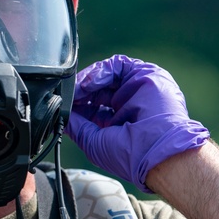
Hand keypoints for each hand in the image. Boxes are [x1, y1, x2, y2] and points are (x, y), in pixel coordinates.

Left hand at [66, 55, 208, 191]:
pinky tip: (90, 83)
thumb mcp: (93, 141)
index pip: (93, 107)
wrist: (156, 148)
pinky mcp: (145, 74)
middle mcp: (129, 106)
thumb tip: (62, 115)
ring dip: (89, 80)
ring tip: (78, 89)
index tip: (64, 105)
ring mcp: (137, 90)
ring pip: (108, 75)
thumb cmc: (128, 153)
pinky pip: (118, 65)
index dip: (78, 104)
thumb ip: (76, 126)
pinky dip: (101, 71)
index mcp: (119, 124)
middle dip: (80, 91)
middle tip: (68, 95)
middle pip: (99, 90)